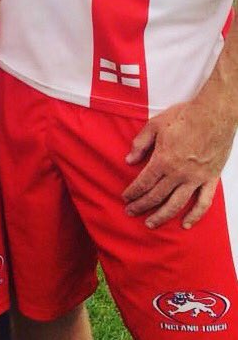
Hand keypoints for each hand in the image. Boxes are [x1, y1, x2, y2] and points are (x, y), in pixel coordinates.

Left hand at [122, 97, 236, 228]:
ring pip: (176, 204)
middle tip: (131, 212)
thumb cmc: (183, 117)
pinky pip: (203, 203)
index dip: (133, 192)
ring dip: (162, 215)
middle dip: (141, 206)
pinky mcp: (210, 180)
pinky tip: (186, 224)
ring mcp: (196, 179)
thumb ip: (140, 144)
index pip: (143, 182)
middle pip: (156, 196)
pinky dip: (195, 216)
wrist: (213, 115)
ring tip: (150, 224)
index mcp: (163, 160)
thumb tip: (129, 160)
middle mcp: (178, 173)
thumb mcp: (154, 125)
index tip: (125, 198)